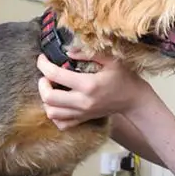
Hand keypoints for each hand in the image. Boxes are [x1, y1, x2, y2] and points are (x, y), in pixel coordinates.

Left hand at [36, 50, 150, 129]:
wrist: (132, 99)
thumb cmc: (123, 77)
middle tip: (46, 76)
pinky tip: (58, 103)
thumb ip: (88, 54)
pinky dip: (54, 114)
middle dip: (42, 84)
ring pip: (51, 113)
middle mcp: (83, 101)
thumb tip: (68, 51)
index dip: (44, 65)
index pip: (56, 75)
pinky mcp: (83, 119)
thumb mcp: (110, 60)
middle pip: (48, 98)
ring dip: (46, 100)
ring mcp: (82, 113)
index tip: (42, 59)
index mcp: (88, 84)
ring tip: (52, 88)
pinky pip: (61, 124)